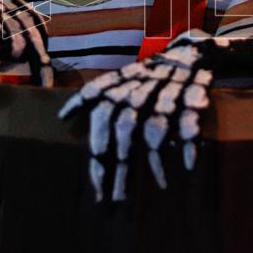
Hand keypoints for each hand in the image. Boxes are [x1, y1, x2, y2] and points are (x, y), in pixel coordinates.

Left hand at [58, 33, 215, 201]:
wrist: (186, 53)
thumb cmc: (145, 75)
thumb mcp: (115, 80)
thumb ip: (89, 97)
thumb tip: (62, 117)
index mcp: (118, 91)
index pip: (101, 125)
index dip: (98, 156)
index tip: (98, 190)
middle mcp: (139, 94)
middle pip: (124, 134)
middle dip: (120, 169)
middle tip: (118, 199)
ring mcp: (165, 96)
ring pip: (154, 131)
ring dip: (156, 161)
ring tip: (159, 186)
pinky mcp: (191, 98)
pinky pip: (188, 123)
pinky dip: (188, 143)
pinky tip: (186, 166)